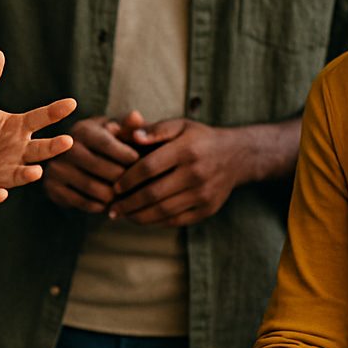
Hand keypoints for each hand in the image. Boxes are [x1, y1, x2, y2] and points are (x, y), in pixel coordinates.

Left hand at [0, 50, 76, 223]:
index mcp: (17, 129)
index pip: (39, 118)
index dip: (54, 112)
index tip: (71, 103)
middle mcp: (17, 152)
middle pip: (39, 150)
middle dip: (52, 147)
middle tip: (67, 141)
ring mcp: (3, 173)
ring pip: (20, 174)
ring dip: (28, 174)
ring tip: (35, 172)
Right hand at [41, 111, 147, 212]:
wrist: (76, 159)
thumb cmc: (107, 142)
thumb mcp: (117, 131)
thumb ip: (129, 126)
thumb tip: (136, 116)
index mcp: (83, 130)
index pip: (109, 145)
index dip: (129, 157)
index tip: (142, 162)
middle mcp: (65, 147)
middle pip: (106, 170)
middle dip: (125, 179)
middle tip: (137, 184)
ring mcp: (57, 168)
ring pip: (96, 190)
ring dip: (115, 196)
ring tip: (124, 193)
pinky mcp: (53, 188)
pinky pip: (84, 204)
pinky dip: (101, 205)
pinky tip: (108, 201)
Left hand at [108, 118, 253, 226]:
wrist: (236, 155)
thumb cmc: (198, 138)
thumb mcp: (179, 125)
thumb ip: (154, 129)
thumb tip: (132, 136)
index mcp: (186, 150)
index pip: (149, 167)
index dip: (128, 179)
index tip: (114, 186)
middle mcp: (196, 173)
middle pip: (154, 193)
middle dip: (128, 203)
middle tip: (111, 208)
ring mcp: (203, 194)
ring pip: (164, 211)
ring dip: (139, 216)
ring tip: (122, 215)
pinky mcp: (207, 209)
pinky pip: (176, 220)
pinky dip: (156, 222)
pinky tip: (142, 219)